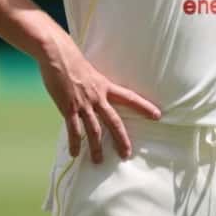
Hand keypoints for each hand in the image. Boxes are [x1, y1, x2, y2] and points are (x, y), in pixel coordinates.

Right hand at [37, 36, 160, 163]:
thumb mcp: (92, 72)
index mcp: (106, 86)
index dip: (144, 107)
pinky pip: (73, 129)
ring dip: (96, 147)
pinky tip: (74, 154)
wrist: (58, 55)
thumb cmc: (73, 61)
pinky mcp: (68, 108)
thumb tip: (98, 93)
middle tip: (126, 154)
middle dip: (121, 139)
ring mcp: (83, 104)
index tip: (158, 116)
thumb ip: (97, 86)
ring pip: (94, 130)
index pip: (130, 98)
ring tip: (99, 161)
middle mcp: (98, 97)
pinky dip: (74, 143)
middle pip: (114, 121)